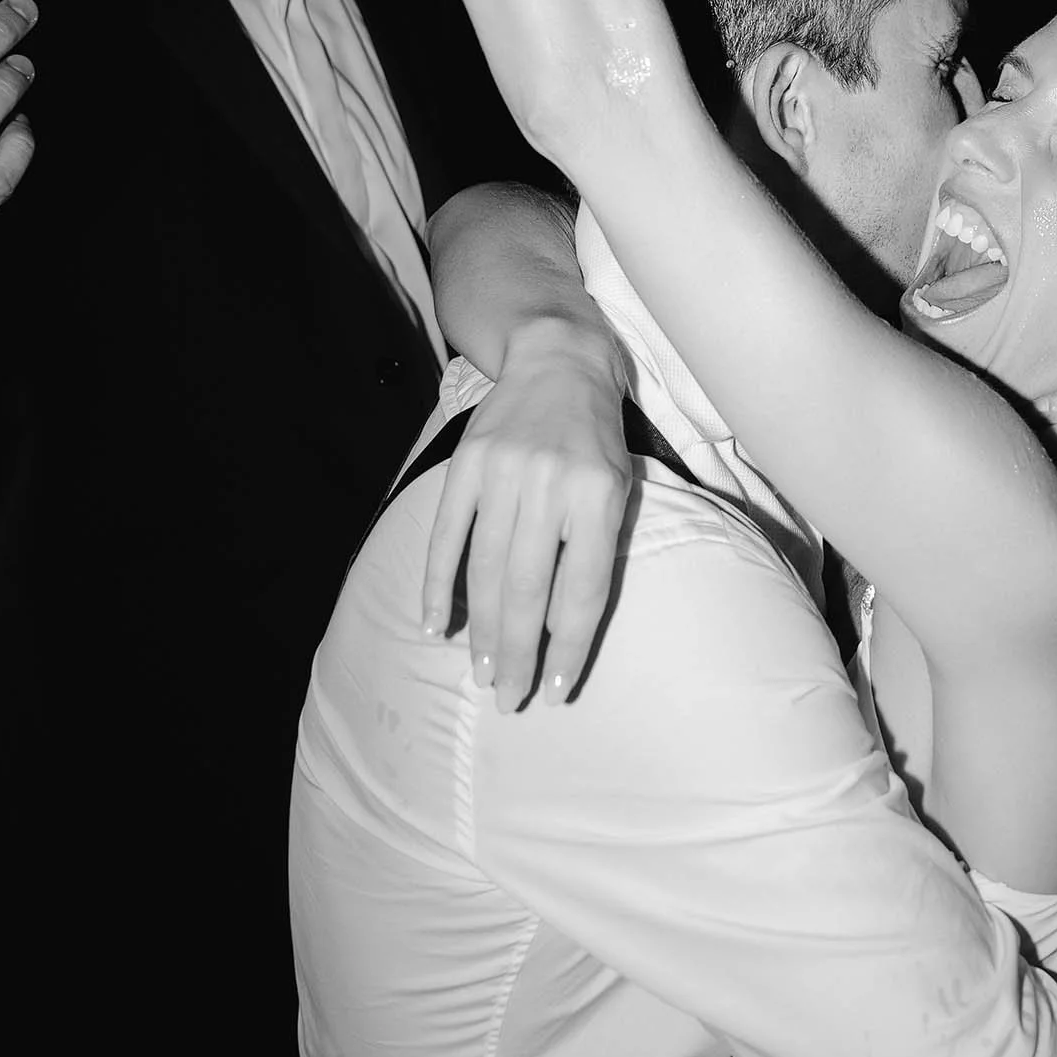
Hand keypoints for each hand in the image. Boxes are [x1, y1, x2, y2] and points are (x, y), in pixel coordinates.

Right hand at [422, 318, 634, 710]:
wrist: (558, 359)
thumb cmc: (596, 436)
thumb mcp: (618, 484)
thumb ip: (596, 547)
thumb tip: (562, 628)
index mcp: (599, 495)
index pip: (583, 589)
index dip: (569, 646)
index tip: (559, 689)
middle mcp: (551, 484)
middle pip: (529, 589)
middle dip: (519, 652)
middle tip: (511, 698)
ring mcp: (504, 473)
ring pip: (487, 569)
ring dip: (482, 630)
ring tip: (480, 673)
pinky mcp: (466, 463)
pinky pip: (448, 536)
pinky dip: (440, 585)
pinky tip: (438, 625)